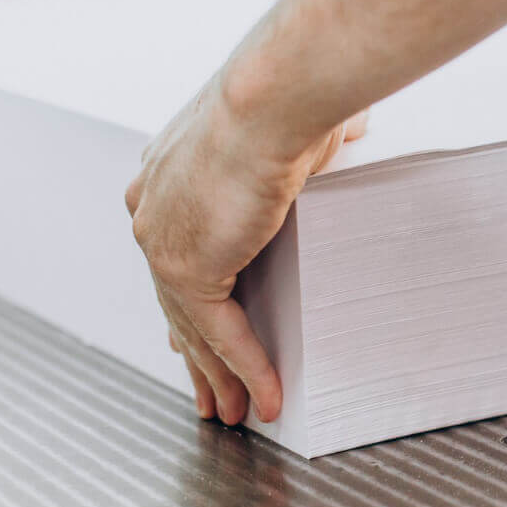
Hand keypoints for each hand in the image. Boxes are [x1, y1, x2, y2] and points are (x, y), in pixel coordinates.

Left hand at [124, 69, 365, 424]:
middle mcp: (153, 207)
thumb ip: (316, 139)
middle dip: (196, 352)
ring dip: (219, 375)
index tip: (190, 336)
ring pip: (192, 326)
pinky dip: (247, 367)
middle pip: (174, 297)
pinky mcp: (187, 268)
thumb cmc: (290, 93)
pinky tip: (265, 398)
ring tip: (237, 413)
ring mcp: (162, 240)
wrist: (273, 97)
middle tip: (210, 394)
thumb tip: (353, 124)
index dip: (185, 298)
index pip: (174, 248)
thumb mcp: (299, 123)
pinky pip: (220, 332)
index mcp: (169, 171)